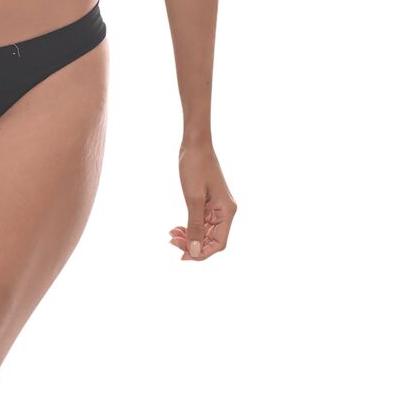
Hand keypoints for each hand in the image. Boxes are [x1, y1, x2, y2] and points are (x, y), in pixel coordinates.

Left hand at [169, 140, 235, 260]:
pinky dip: (189, 227)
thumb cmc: (195, 167)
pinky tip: (176, 228)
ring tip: (172, 235)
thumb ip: (194, 226)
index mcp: (227, 211)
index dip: (202, 253)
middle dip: (192, 245)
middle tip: (172, 243)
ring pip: (205, 232)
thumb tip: (194, 252)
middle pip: (211, 240)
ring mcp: (217, 207)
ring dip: (189, 237)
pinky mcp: (208, 203)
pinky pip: (201, 222)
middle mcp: (225, 211)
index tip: (183, 256)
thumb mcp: (192, 198)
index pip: (219, 244)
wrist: (195, 144)